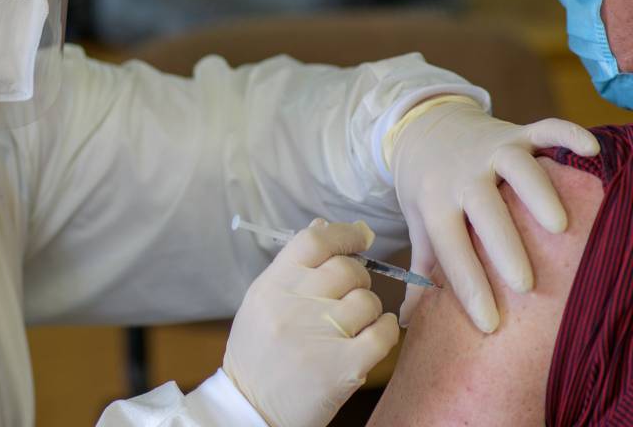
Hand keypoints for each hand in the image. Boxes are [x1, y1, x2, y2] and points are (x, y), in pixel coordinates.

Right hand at [224, 219, 398, 426]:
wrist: (251, 408)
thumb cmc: (257, 352)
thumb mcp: (262, 302)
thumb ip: (292, 266)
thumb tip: (324, 227)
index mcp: (272, 286)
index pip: (314, 241)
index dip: (343, 234)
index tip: (358, 238)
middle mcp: (294, 306)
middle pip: (347, 268)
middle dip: (357, 276)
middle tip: (348, 292)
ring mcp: (320, 336)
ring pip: (368, 300)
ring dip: (367, 309)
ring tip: (351, 323)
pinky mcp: (344, 367)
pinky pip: (383, 333)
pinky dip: (382, 331)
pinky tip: (369, 336)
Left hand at [390, 99, 597, 331]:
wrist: (424, 128)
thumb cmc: (427, 187)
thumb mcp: (417, 223)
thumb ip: (422, 271)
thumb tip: (410, 323)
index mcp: (435, 202)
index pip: (450, 250)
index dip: (468, 288)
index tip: (490, 325)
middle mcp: (462, 175)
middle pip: (484, 211)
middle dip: (505, 248)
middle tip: (526, 286)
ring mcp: (490, 151)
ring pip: (517, 168)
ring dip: (538, 194)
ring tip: (560, 227)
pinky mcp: (515, 133)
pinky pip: (543, 130)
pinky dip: (566, 135)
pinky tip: (589, 149)